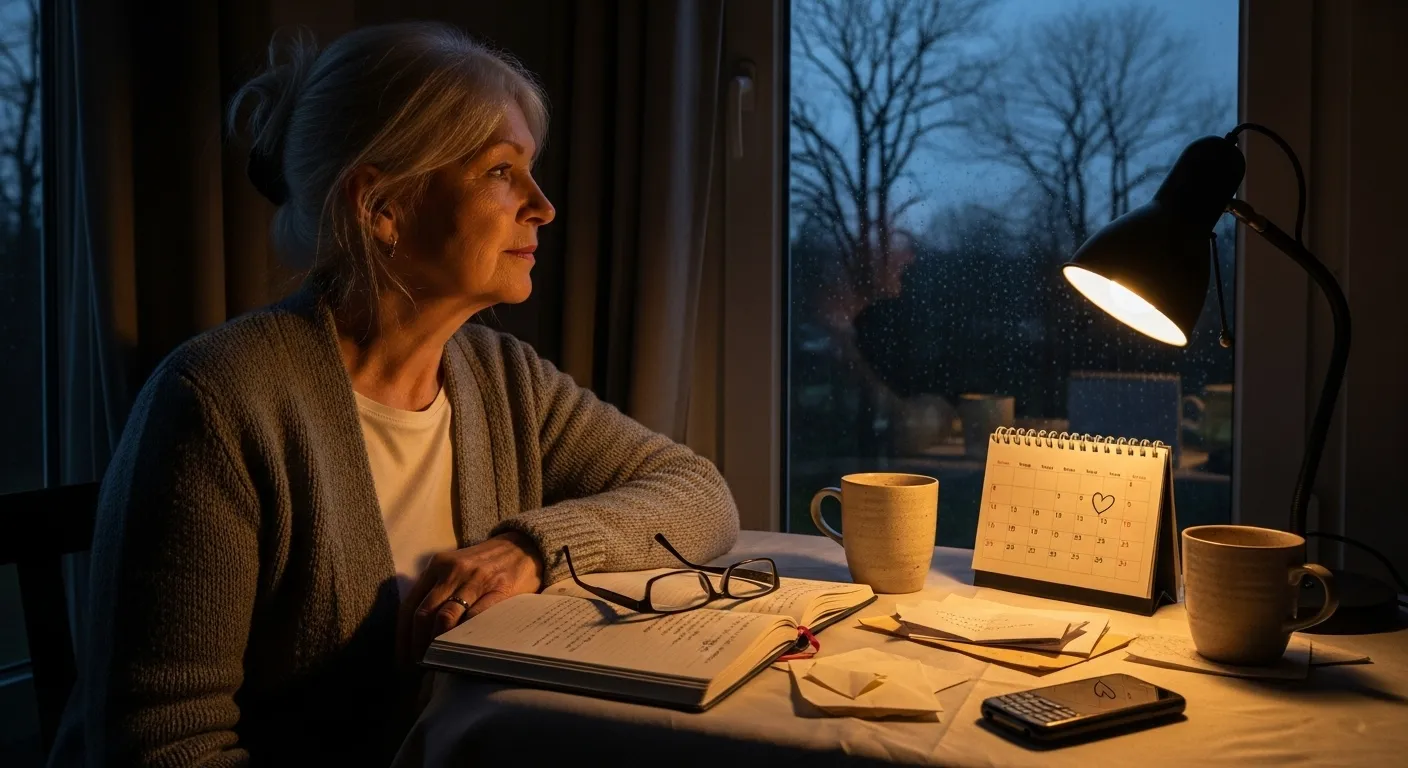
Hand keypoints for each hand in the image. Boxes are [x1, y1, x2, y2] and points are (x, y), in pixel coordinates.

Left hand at [398, 531, 544, 664]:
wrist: (523, 545)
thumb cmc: (485, 563)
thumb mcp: (455, 568)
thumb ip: (438, 590)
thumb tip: (419, 631)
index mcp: (437, 566)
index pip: (410, 605)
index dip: (403, 636)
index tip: (402, 659)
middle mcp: (452, 571)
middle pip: (424, 614)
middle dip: (418, 644)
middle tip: (420, 665)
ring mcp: (475, 579)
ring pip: (446, 617)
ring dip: (439, 644)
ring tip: (438, 662)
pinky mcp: (498, 588)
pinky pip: (476, 616)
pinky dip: (466, 636)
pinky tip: (463, 651)